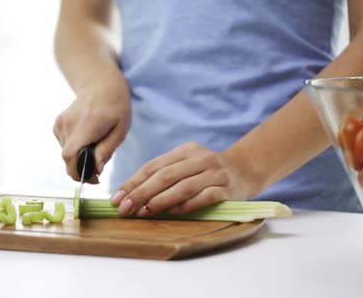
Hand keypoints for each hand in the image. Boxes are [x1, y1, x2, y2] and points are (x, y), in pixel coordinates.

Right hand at [54, 79, 130, 182]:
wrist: (100, 85)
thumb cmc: (115, 107)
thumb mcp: (120, 130)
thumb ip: (106, 150)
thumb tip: (96, 170)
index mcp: (87, 124)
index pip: (71, 154)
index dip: (78, 172)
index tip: (93, 179)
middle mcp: (69, 123)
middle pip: (68, 158)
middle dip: (81, 169)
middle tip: (97, 170)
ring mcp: (60, 123)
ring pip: (66, 153)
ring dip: (79, 158)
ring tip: (95, 148)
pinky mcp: (57, 124)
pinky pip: (64, 146)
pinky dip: (75, 149)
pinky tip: (86, 139)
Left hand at [110, 142, 260, 215]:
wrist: (246, 171)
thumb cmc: (207, 173)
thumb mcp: (187, 166)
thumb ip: (164, 176)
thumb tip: (130, 195)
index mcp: (185, 150)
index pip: (153, 166)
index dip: (133, 182)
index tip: (116, 197)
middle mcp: (200, 158)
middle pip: (165, 176)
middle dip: (141, 192)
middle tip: (124, 208)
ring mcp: (215, 173)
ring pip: (183, 186)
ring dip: (161, 200)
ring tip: (144, 211)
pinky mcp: (226, 189)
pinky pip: (204, 197)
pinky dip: (187, 205)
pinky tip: (172, 212)